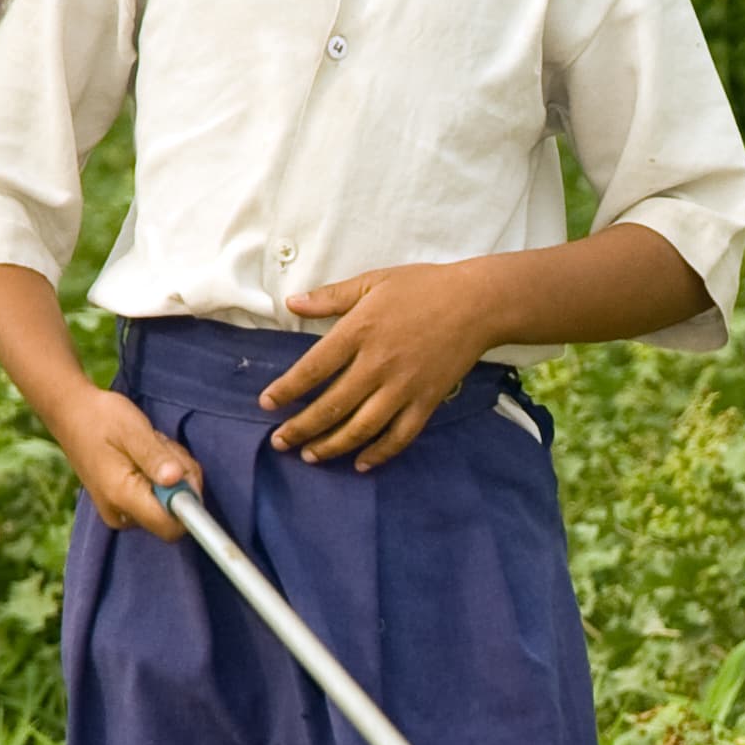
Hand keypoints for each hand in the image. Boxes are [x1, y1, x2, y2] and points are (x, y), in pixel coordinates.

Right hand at [52, 386, 202, 538]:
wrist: (72, 415)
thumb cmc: (102, 419)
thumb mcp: (133, 431)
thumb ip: (155, 457)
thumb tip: (178, 480)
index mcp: (122, 497)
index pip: (170, 527)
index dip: (187, 501)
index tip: (180, 469)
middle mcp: (121, 514)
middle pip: (174, 514)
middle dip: (180, 480)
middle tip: (162, 448)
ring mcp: (122, 513)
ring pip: (169, 505)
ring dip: (171, 474)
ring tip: (150, 448)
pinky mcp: (123, 506)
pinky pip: (157, 499)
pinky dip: (161, 478)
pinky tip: (146, 458)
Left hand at [263, 260, 502, 469]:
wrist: (478, 303)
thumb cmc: (424, 287)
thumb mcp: (373, 281)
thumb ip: (331, 296)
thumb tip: (291, 303)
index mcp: (359, 331)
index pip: (312, 369)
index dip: (287, 390)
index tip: (267, 404)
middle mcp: (378, 365)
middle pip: (331, 406)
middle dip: (301, 428)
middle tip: (280, 442)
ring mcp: (404, 387)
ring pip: (361, 427)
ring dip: (332, 446)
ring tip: (310, 456)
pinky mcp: (427, 401)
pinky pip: (400, 435)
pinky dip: (379, 453)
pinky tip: (360, 463)